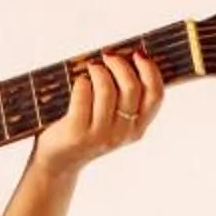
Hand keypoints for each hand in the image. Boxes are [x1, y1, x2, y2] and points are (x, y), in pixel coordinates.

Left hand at [33, 46, 164, 180]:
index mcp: (137, 128)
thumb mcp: (113, 119)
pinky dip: (81, 82)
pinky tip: (79, 83)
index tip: (137, 55)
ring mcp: (101, 135)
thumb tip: (127, 57)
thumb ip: (124, 97)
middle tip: (107, 56)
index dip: (150, 70)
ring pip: (107, 90)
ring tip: (91, 68)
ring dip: (98, 71)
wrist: (59, 161)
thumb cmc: (86, 129)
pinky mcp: (78, 133)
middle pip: (132, 88)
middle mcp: (122, 134)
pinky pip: (83, 95)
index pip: (155, 95)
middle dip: (120, 64)